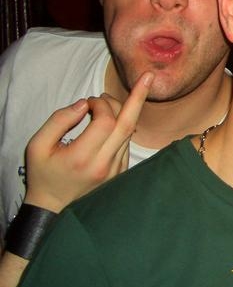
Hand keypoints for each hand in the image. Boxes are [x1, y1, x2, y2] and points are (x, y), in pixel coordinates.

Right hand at [22, 72, 153, 211]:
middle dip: (138, 97)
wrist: (54, 207)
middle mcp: (104, 165)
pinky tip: (111, 120)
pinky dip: (122, 127)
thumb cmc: (43, 173)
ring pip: (129, 133)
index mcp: (82, 158)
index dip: (100, 104)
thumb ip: (58, 120)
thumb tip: (83, 104)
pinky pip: (127, 143)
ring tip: (106, 103)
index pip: (105, 121)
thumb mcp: (37, 146)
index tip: (88, 101)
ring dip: (124, 112)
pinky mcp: (121, 172)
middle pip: (128, 124)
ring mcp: (116, 170)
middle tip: (141, 79)